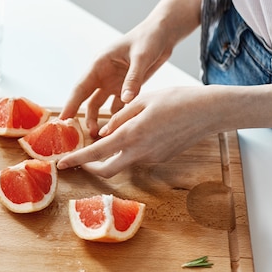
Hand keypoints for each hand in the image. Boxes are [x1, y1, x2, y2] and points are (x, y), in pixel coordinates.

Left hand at [57, 85, 217, 177]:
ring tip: (114, 133)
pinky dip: (131, 148)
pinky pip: (139, 156)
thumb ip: (119, 119)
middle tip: (80, 160)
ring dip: (112, 155)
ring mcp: (151, 158)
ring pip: (123, 162)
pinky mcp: (161, 158)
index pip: (96, 154)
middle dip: (91, 168)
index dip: (76, 160)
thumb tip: (103, 133)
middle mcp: (140, 152)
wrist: (209, 112)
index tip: (62, 164)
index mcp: (131, 135)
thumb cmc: (177, 100)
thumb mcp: (143, 101)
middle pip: (107, 170)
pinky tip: (141, 131)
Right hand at [59, 20, 175, 137]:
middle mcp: (103, 75)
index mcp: (99, 64)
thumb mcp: (141, 57)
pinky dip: (116, 117)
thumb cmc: (149, 38)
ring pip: (100, 105)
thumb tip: (125, 99)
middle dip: (83, 116)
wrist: (162, 34)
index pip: (81, 87)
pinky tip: (117, 129)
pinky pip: (117, 106)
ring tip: (99, 135)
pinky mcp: (125, 87)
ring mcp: (113, 82)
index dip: (71, 104)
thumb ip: (133, 79)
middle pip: (87, 99)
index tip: (63, 119)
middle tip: (82, 134)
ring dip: (98, 119)